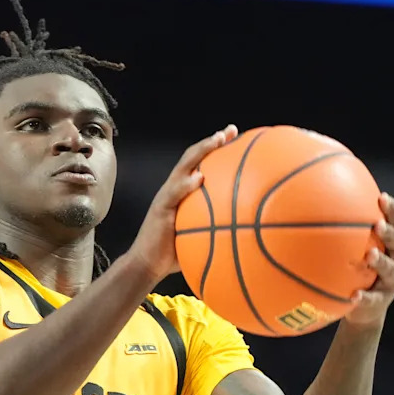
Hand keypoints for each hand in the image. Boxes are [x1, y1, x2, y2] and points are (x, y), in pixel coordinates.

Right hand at [127, 124, 238, 281]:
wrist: (147, 265)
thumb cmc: (174, 253)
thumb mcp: (199, 236)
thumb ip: (216, 227)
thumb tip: (246, 230)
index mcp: (183, 192)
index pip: (200, 163)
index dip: (216, 148)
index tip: (235, 137)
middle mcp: (174, 188)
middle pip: (192, 157)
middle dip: (212, 141)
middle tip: (231, 130)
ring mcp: (166, 197)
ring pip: (183, 167)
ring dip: (200, 152)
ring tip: (217, 141)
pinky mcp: (160, 209)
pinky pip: (174, 194)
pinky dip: (185, 184)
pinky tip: (198, 178)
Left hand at [345, 192, 393, 326]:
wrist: (364, 309)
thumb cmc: (356, 272)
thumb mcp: (352, 253)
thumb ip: (342, 235)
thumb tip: (313, 209)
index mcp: (389, 246)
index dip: (392, 211)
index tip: (382, 197)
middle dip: (389, 233)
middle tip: (378, 225)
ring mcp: (391, 282)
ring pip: (390, 270)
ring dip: (381, 262)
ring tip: (371, 254)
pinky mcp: (382, 301)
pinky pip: (373, 299)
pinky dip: (364, 297)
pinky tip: (354, 295)